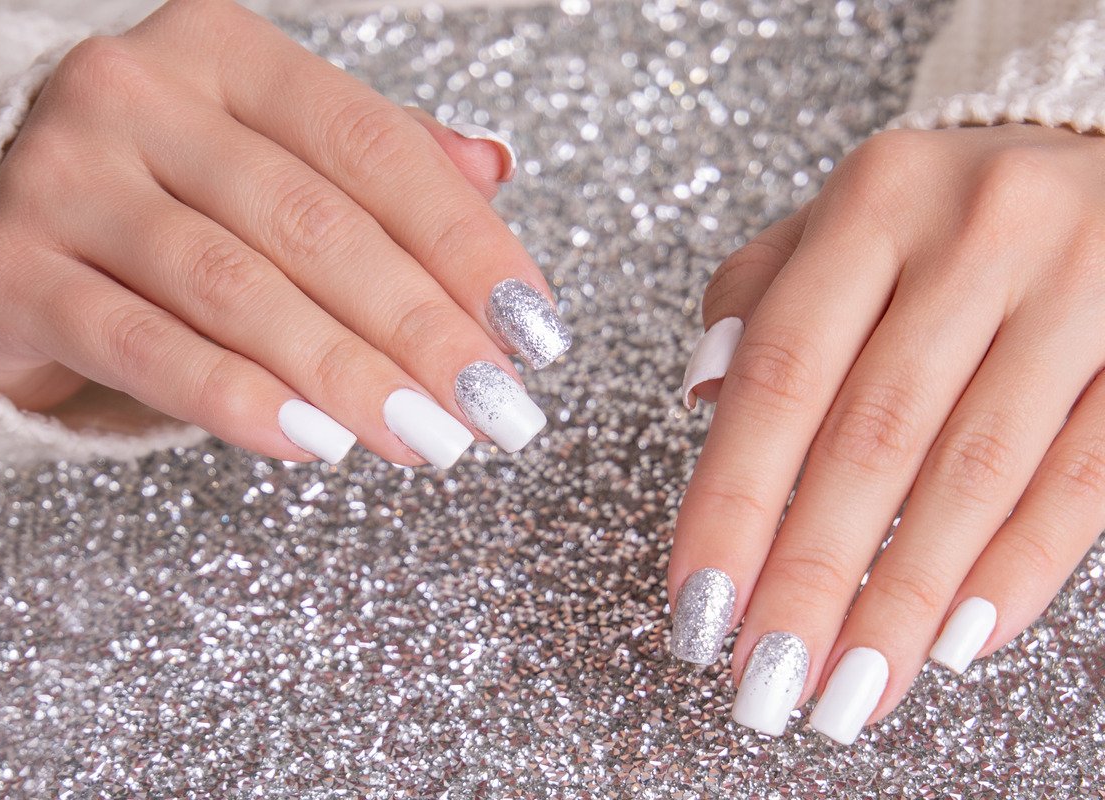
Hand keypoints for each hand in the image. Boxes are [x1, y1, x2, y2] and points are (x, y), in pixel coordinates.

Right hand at [0, 0, 566, 468]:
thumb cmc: (166, 193)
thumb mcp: (273, 152)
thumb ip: (376, 158)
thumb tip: (496, 165)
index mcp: (227, 54)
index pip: (375, 150)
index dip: (466, 245)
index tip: (532, 330)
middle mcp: (141, 94)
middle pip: (316, 224)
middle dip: (422, 329)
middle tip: (493, 407)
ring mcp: (65, 177)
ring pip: (237, 288)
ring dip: (347, 375)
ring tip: (428, 439)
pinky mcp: (10, 272)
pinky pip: (144, 346)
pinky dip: (237, 399)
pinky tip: (315, 445)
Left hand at [671, 123, 1104, 742]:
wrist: (1098, 152)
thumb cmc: (941, 212)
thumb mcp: (842, 222)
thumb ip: (760, 299)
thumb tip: (702, 400)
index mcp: (874, 199)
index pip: (781, 373)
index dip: (731, 500)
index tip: (697, 604)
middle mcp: (977, 232)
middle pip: (873, 437)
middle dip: (812, 576)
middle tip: (768, 681)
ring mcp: (1081, 283)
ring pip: (977, 472)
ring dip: (906, 600)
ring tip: (851, 690)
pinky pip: (1087, 476)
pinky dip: (1019, 567)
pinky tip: (961, 640)